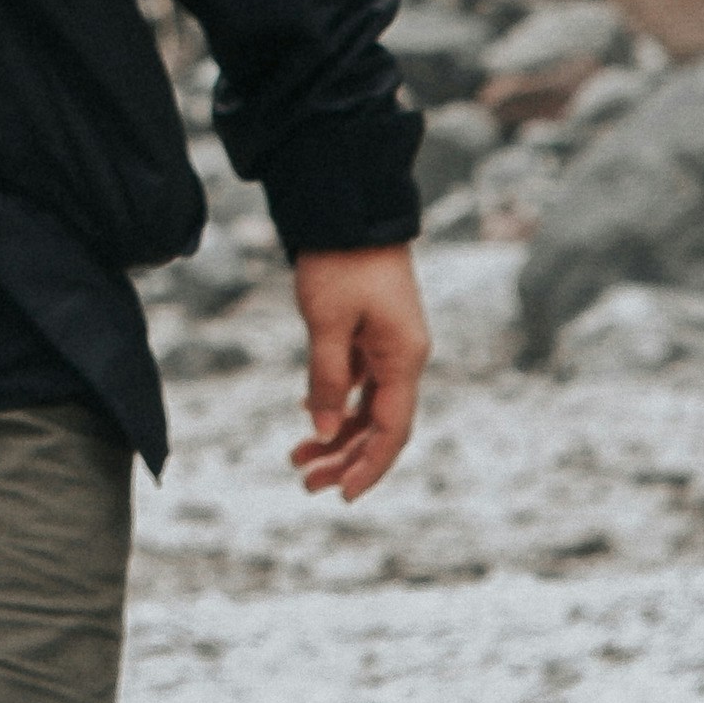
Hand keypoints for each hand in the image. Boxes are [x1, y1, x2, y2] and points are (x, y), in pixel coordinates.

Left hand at [287, 243, 426, 500]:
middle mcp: (404, 356)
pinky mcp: (373, 330)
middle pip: (381, 424)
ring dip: (338, 433)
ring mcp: (390, 343)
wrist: (348, 206)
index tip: (343, 496)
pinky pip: (360, 381)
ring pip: (368, 405)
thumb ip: (327, 378)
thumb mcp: (327, 322)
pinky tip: (309, 416)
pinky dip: (337, 402)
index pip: (392, 430)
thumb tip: (324, 429)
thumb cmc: (339, 261)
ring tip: (299, 459)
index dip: (369, 467)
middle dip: (347, 458)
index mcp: (404, 358)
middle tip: (306, 483)